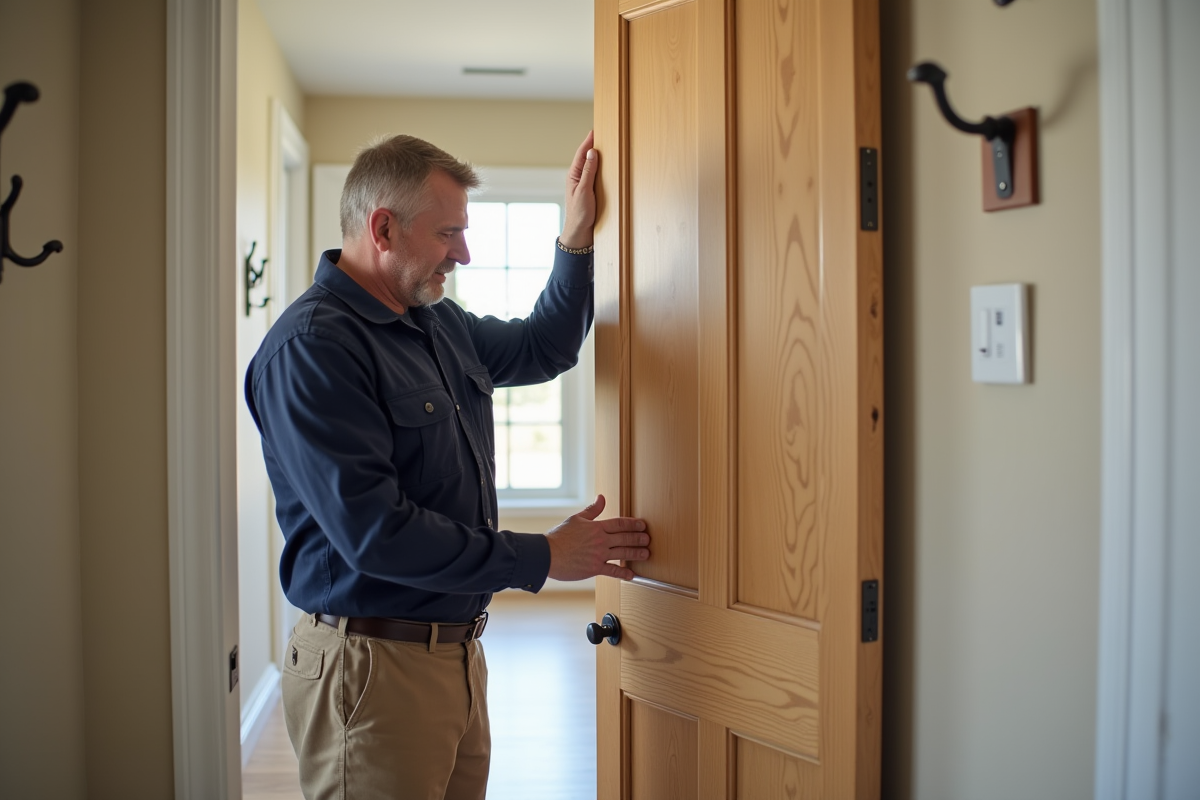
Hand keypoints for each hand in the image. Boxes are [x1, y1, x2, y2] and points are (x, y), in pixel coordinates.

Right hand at [545, 494, 648, 580]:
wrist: (548, 554)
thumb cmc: (559, 536)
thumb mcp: (576, 519)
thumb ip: (592, 510)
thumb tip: (602, 497)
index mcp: (596, 527)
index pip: (620, 523)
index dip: (633, 524)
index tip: (642, 525)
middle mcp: (600, 540)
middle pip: (625, 538)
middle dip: (638, 538)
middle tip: (648, 539)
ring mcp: (598, 555)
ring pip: (622, 554)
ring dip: (636, 553)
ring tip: (646, 554)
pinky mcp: (594, 568)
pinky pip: (612, 571)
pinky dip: (623, 574)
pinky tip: (631, 575)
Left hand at [559, 131, 597, 250]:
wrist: (580, 233)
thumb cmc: (579, 214)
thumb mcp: (584, 191)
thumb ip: (588, 171)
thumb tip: (591, 152)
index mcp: (574, 175)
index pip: (581, 154)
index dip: (588, 141)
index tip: (595, 130)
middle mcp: (579, 178)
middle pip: (587, 158)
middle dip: (594, 145)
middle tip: (602, 133)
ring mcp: (586, 185)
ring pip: (593, 167)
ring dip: (599, 157)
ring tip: (607, 146)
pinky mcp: (592, 192)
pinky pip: (598, 177)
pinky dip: (603, 170)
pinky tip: (609, 167)